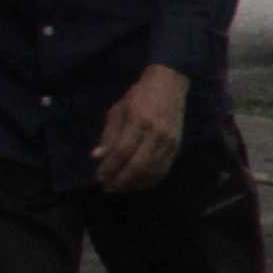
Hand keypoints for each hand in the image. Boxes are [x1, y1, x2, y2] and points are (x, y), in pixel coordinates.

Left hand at [89, 63, 190, 193]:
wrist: (169, 85)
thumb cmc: (139, 96)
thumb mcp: (118, 110)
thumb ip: (108, 135)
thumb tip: (97, 157)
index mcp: (139, 121)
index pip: (122, 151)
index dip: (109, 167)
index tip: (98, 177)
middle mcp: (156, 133)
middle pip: (138, 165)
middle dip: (121, 180)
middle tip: (107, 187)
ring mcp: (169, 141)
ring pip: (151, 171)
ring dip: (134, 183)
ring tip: (120, 188)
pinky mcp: (176, 147)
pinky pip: (163, 170)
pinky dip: (149, 181)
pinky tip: (137, 184)